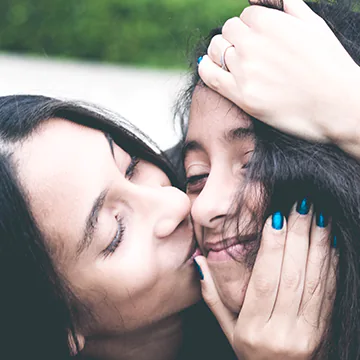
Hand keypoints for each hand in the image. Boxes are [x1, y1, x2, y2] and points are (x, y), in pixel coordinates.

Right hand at [195, 204, 336, 358]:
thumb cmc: (250, 354)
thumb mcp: (227, 329)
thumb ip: (212, 295)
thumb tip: (200, 262)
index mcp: (253, 328)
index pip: (264, 280)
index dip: (271, 247)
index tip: (276, 218)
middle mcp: (281, 330)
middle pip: (291, 275)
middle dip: (297, 236)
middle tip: (301, 205)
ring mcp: (306, 332)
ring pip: (313, 281)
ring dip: (318, 245)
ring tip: (319, 216)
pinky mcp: (322, 331)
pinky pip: (329, 294)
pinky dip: (330, 266)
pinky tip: (330, 244)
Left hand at [198, 0, 359, 156]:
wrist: (334, 104)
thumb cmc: (328, 64)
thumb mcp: (312, 23)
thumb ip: (287, 4)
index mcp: (269, 22)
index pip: (244, 16)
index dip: (250, 27)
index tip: (257, 39)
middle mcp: (252, 43)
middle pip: (227, 31)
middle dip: (235, 38)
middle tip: (247, 52)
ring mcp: (244, 70)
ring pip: (216, 50)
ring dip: (221, 51)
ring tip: (233, 61)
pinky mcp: (240, 95)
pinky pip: (209, 75)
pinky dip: (206, 68)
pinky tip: (210, 67)